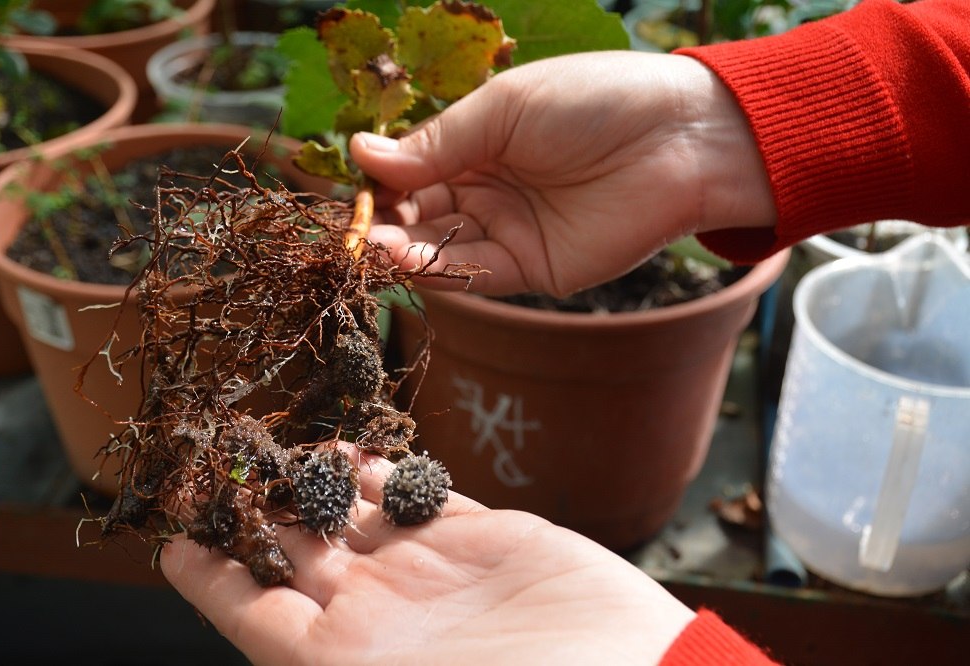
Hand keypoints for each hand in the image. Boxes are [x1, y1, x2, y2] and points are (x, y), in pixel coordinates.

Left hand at [161, 446, 694, 664]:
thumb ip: (339, 665)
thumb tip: (287, 650)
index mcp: (350, 662)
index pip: (258, 615)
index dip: (213, 579)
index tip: (171, 543)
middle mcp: (384, 615)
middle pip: (301, 551)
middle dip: (259, 509)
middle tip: (222, 459)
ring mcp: (434, 572)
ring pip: (356, 516)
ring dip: (316, 482)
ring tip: (279, 443)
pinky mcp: (484, 537)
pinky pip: (422, 495)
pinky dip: (389, 473)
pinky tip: (357, 451)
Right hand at [350, 51, 775, 296]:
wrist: (679, 139)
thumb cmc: (594, 102)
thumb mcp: (503, 110)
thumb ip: (436, 142)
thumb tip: (361, 155)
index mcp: (480, 143)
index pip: (415, 169)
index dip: (383, 179)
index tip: (352, 185)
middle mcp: (489, 189)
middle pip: (421, 213)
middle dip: (387, 220)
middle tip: (356, 225)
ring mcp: (511, 231)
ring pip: (441, 248)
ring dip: (404, 249)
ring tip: (371, 244)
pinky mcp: (534, 270)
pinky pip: (476, 274)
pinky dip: (439, 269)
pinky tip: (406, 257)